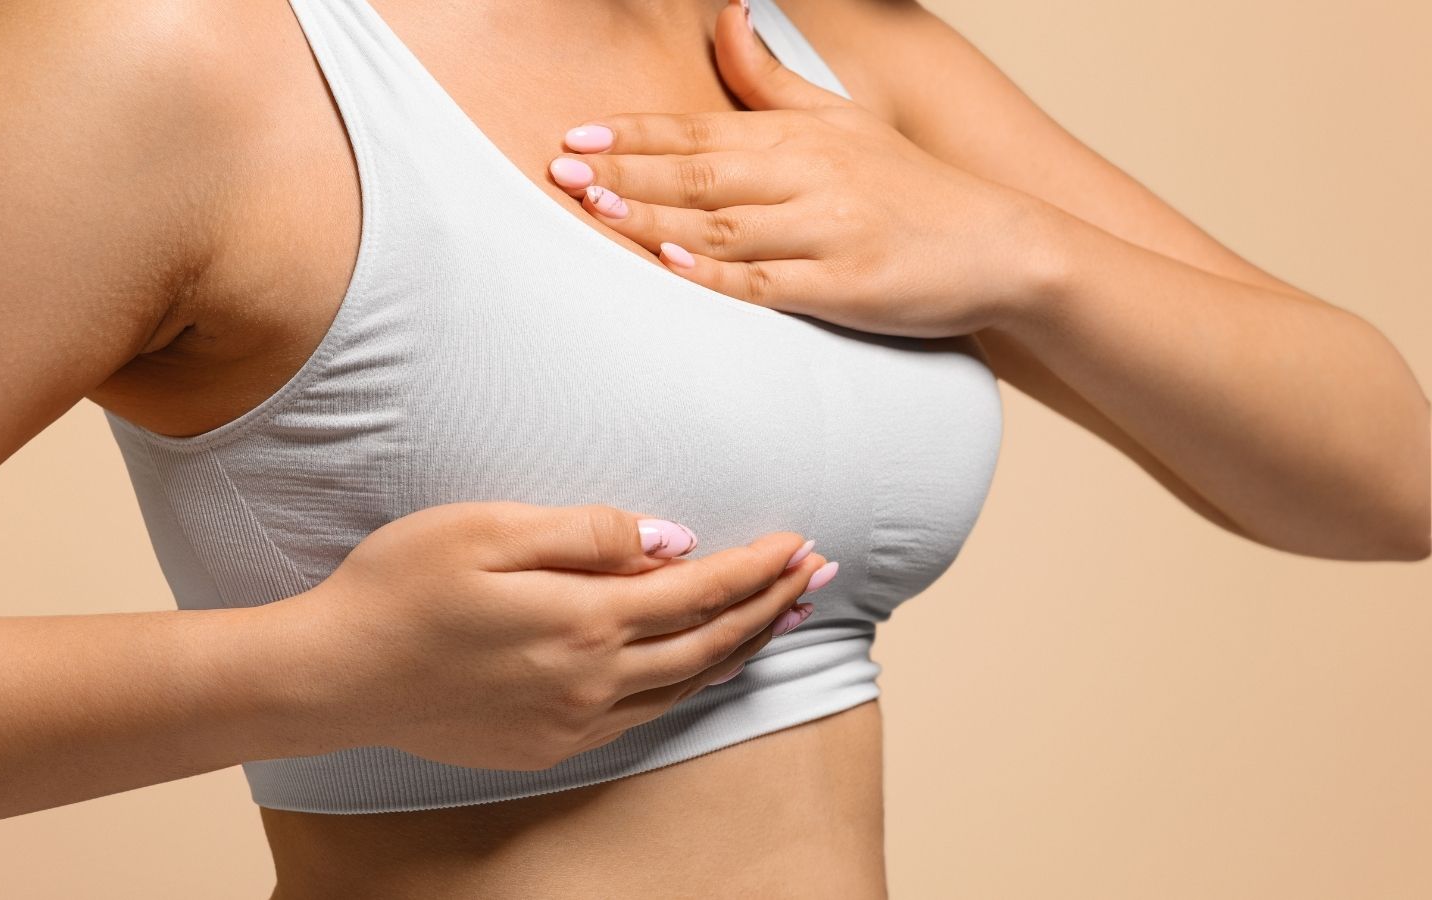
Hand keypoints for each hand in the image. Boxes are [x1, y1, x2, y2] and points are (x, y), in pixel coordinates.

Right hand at [278, 500, 834, 770]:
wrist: (335, 675)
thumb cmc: (401, 585)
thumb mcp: (488, 529)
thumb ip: (587, 534)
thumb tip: (670, 541)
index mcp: (582, 618)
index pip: (698, 589)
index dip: (756, 567)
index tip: (799, 543)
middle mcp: (591, 679)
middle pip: (708, 643)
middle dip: (770, 607)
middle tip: (818, 579)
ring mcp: (571, 720)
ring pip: (684, 686)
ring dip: (740, 651)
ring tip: (782, 623)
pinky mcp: (548, 744)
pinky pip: (643, 715)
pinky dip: (689, 687)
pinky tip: (701, 669)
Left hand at [546, 0, 1052, 337]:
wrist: (1003, 245)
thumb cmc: (912, 187)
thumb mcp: (844, 119)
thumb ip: (772, 81)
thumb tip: (724, 16)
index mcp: (801, 139)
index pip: (700, 131)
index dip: (634, 135)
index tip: (576, 135)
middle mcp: (809, 178)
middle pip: (700, 172)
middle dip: (625, 172)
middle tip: (562, 172)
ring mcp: (826, 232)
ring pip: (722, 224)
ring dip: (653, 217)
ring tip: (595, 211)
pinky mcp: (844, 286)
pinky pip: (766, 282)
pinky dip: (716, 274)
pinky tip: (672, 262)